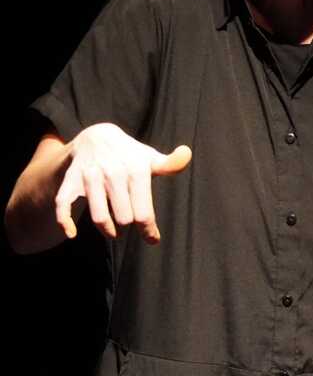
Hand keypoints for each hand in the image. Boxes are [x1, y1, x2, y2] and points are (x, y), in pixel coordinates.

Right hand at [55, 122, 191, 243]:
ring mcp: (90, 176)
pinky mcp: (70, 180)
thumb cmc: (129, 155)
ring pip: (99, 217)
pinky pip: (63, 204)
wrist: (96, 136)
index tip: (152, 239)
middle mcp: (113, 172)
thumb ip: (169, 164)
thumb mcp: (149, 158)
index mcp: (135, 169)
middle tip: (129, 223)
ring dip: (107, 230)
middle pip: (123, 219)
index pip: (143, 212)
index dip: (148, 231)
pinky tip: (72, 233)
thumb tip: (187, 153)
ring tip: (113, 232)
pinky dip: (65, 222)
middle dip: (127, 226)